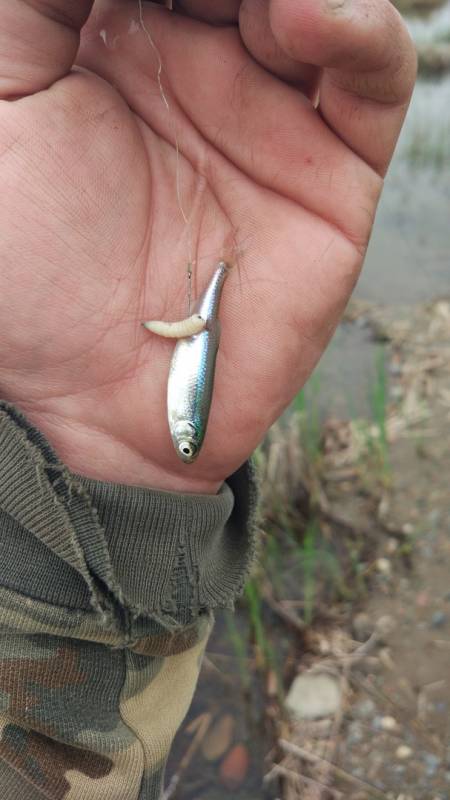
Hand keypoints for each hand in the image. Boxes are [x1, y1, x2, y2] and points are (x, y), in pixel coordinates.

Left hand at [0, 0, 415, 492]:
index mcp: (115, 36)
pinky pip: (371, 78)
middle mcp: (198, 67)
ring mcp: (270, 119)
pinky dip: (356, 30)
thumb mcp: (0, 93)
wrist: (77, 395)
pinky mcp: (332, 178)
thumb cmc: (15, 262)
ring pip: (316, 8)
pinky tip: (307, 18)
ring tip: (256, 5)